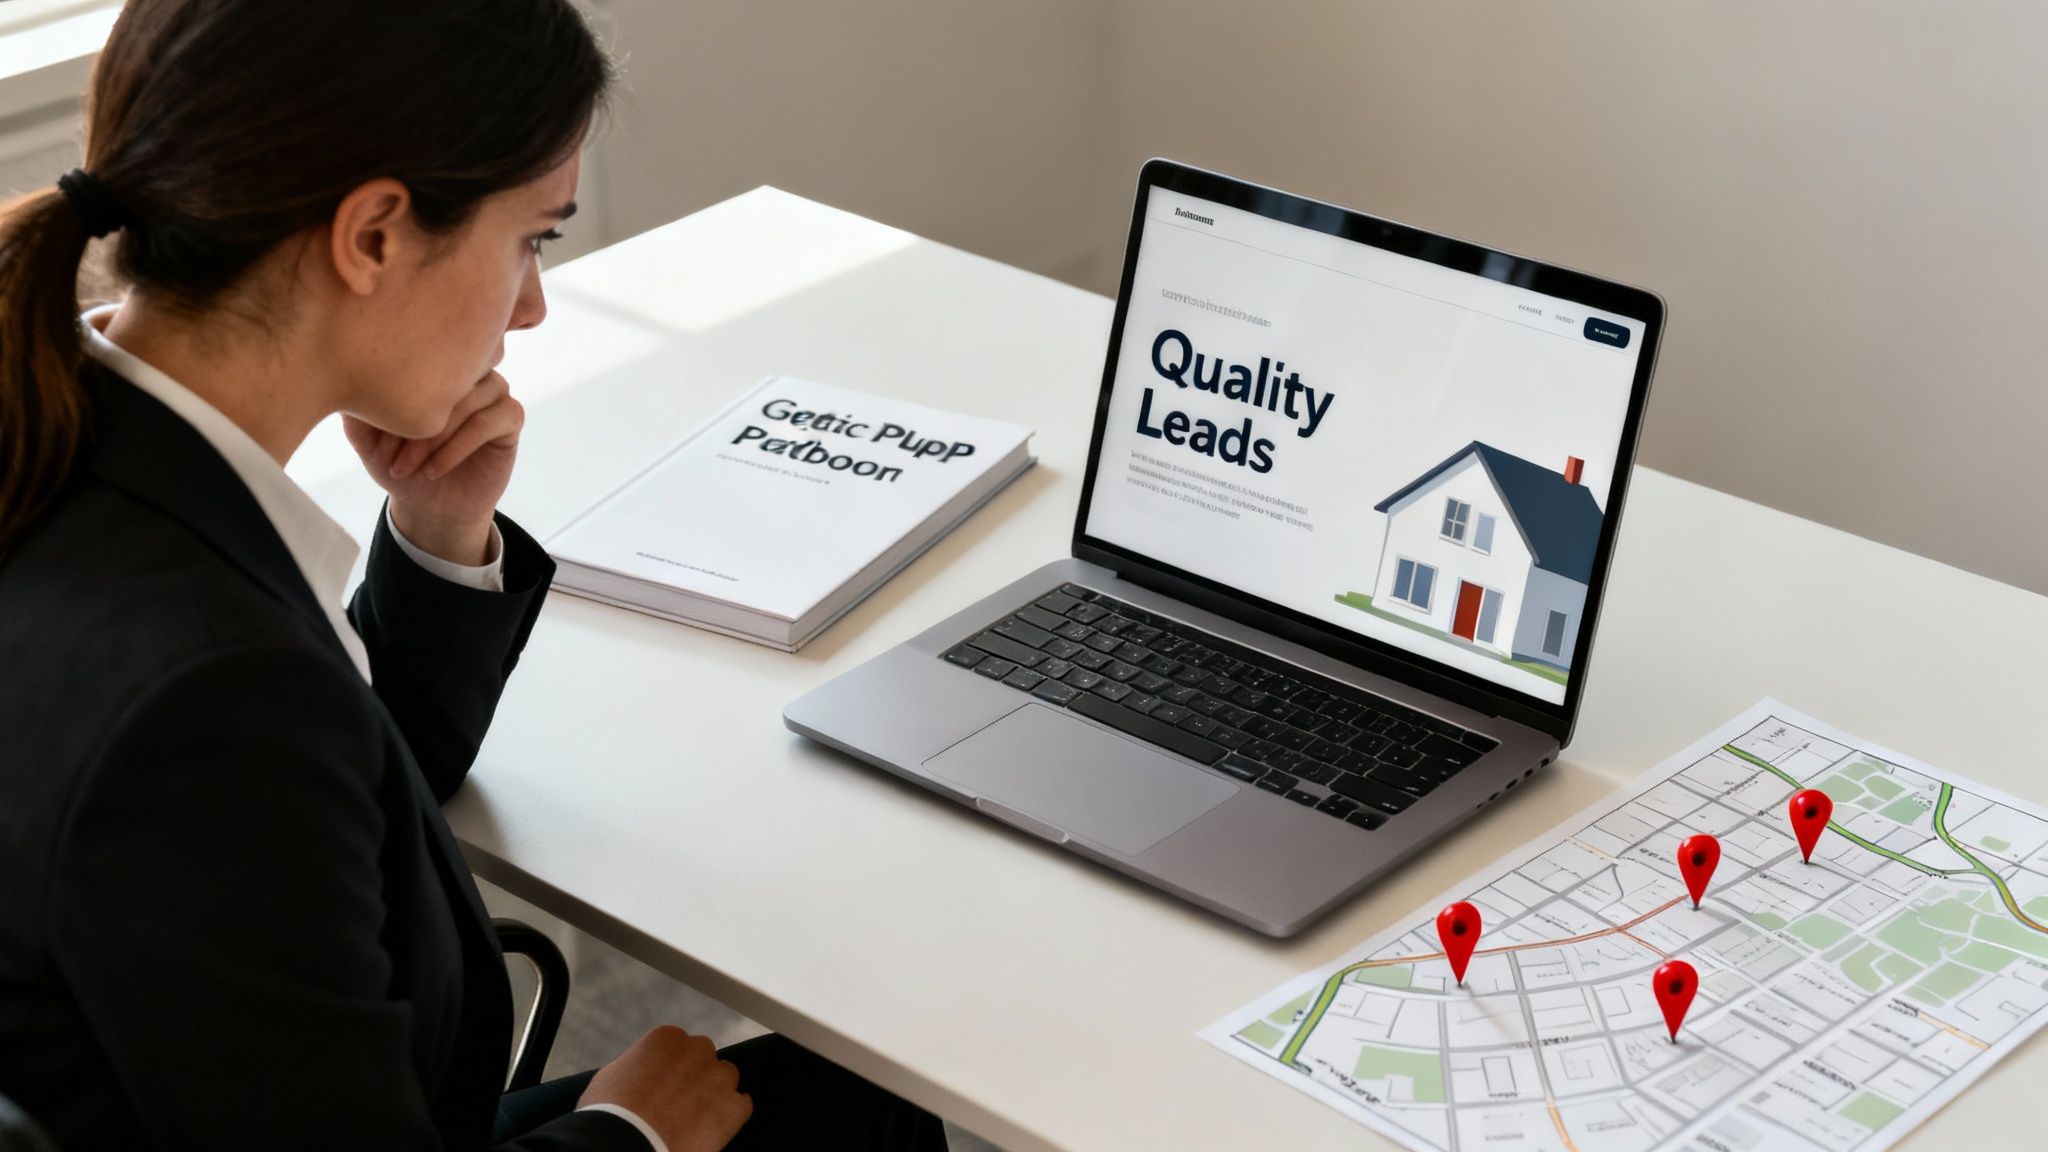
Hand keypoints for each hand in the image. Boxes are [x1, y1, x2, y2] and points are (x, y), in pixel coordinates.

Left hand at [344, 371, 522, 565]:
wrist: (430, 505)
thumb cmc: (399, 462)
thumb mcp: (367, 439)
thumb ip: (356, 412)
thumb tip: (345, 381)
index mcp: (431, 362)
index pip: (416, 360)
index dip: (393, 397)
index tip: (372, 436)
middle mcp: (465, 368)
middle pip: (444, 378)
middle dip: (414, 419)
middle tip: (390, 455)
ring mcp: (492, 389)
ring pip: (467, 400)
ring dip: (435, 437)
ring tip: (410, 466)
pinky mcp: (511, 417)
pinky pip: (488, 422)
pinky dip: (457, 447)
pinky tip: (434, 470)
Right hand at [580, 1026, 752, 1151]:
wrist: (626, 1144)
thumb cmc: (611, 1113)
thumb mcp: (613, 1074)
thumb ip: (639, 1064)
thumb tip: (642, 1070)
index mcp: (668, 1037)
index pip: (681, 1047)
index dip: (673, 1070)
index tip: (666, 1086)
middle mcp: (698, 1050)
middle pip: (705, 1059)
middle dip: (696, 1077)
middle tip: (679, 1103)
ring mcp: (718, 1078)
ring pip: (726, 1080)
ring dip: (715, 1094)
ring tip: (695, 1119)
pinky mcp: (733, 1107)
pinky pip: (741, 1106)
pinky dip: (730, 1117)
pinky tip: (713, 1129)